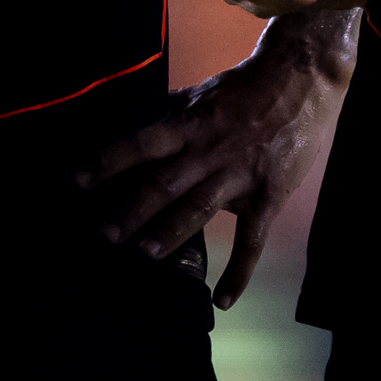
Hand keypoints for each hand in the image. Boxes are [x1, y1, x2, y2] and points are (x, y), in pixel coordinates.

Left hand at [80, 18, 354, 306]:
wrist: (304, 80)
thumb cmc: (247, 88)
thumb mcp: (202, 92)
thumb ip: (170, 113)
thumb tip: (134, 121)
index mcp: (190, 125)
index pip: (142, 143)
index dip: (109, 160)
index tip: (77, 180)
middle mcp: (210, 151)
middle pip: (165, 182)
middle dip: (133, 208)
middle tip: (104, 233)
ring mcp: (240, 174)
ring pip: (200, 208)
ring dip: (171, 232)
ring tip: (145, 254)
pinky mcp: (269, 194)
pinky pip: (252, 240)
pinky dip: (239, 272)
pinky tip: (222, 300)